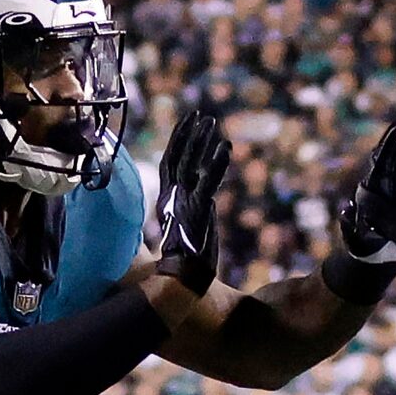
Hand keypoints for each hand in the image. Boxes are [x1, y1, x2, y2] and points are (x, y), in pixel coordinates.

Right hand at [151, 107, 234, 296]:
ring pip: (191, 164)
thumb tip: (205, 200)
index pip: (170, 164)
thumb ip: (192, 210)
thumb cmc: (186, 260)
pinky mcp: (197, 209)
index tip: (187, 123)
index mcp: (168, 201)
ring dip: (201, 141)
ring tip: (211, 122)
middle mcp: (173, 197)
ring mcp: (184, 202)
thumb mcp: (187, 229)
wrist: (182, 280)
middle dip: (188, 134)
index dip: (177, 141)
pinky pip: (209, 180)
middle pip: (178, 157)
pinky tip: (226, 146)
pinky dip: (218, 163)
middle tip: (200, 114)